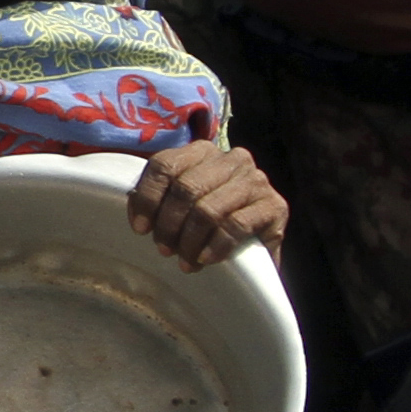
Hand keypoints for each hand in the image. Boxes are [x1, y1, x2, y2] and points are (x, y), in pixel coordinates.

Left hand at [129, 138, 285, 268]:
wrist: (255, 249)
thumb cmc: (209, 225)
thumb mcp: (181, 207)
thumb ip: (158, 199)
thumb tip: (135, 208)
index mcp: (203, 151)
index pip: (165, 165)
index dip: (147, 198)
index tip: (140, 229)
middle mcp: (232, 159)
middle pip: (185, 188)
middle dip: (169, 225)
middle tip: (164, 250)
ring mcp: (256, 180)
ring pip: (209, 209)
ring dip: (190, 240)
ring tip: (184, 261)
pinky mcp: (275, 206)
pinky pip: (237, 226)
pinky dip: (216, 246)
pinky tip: (206, 259)